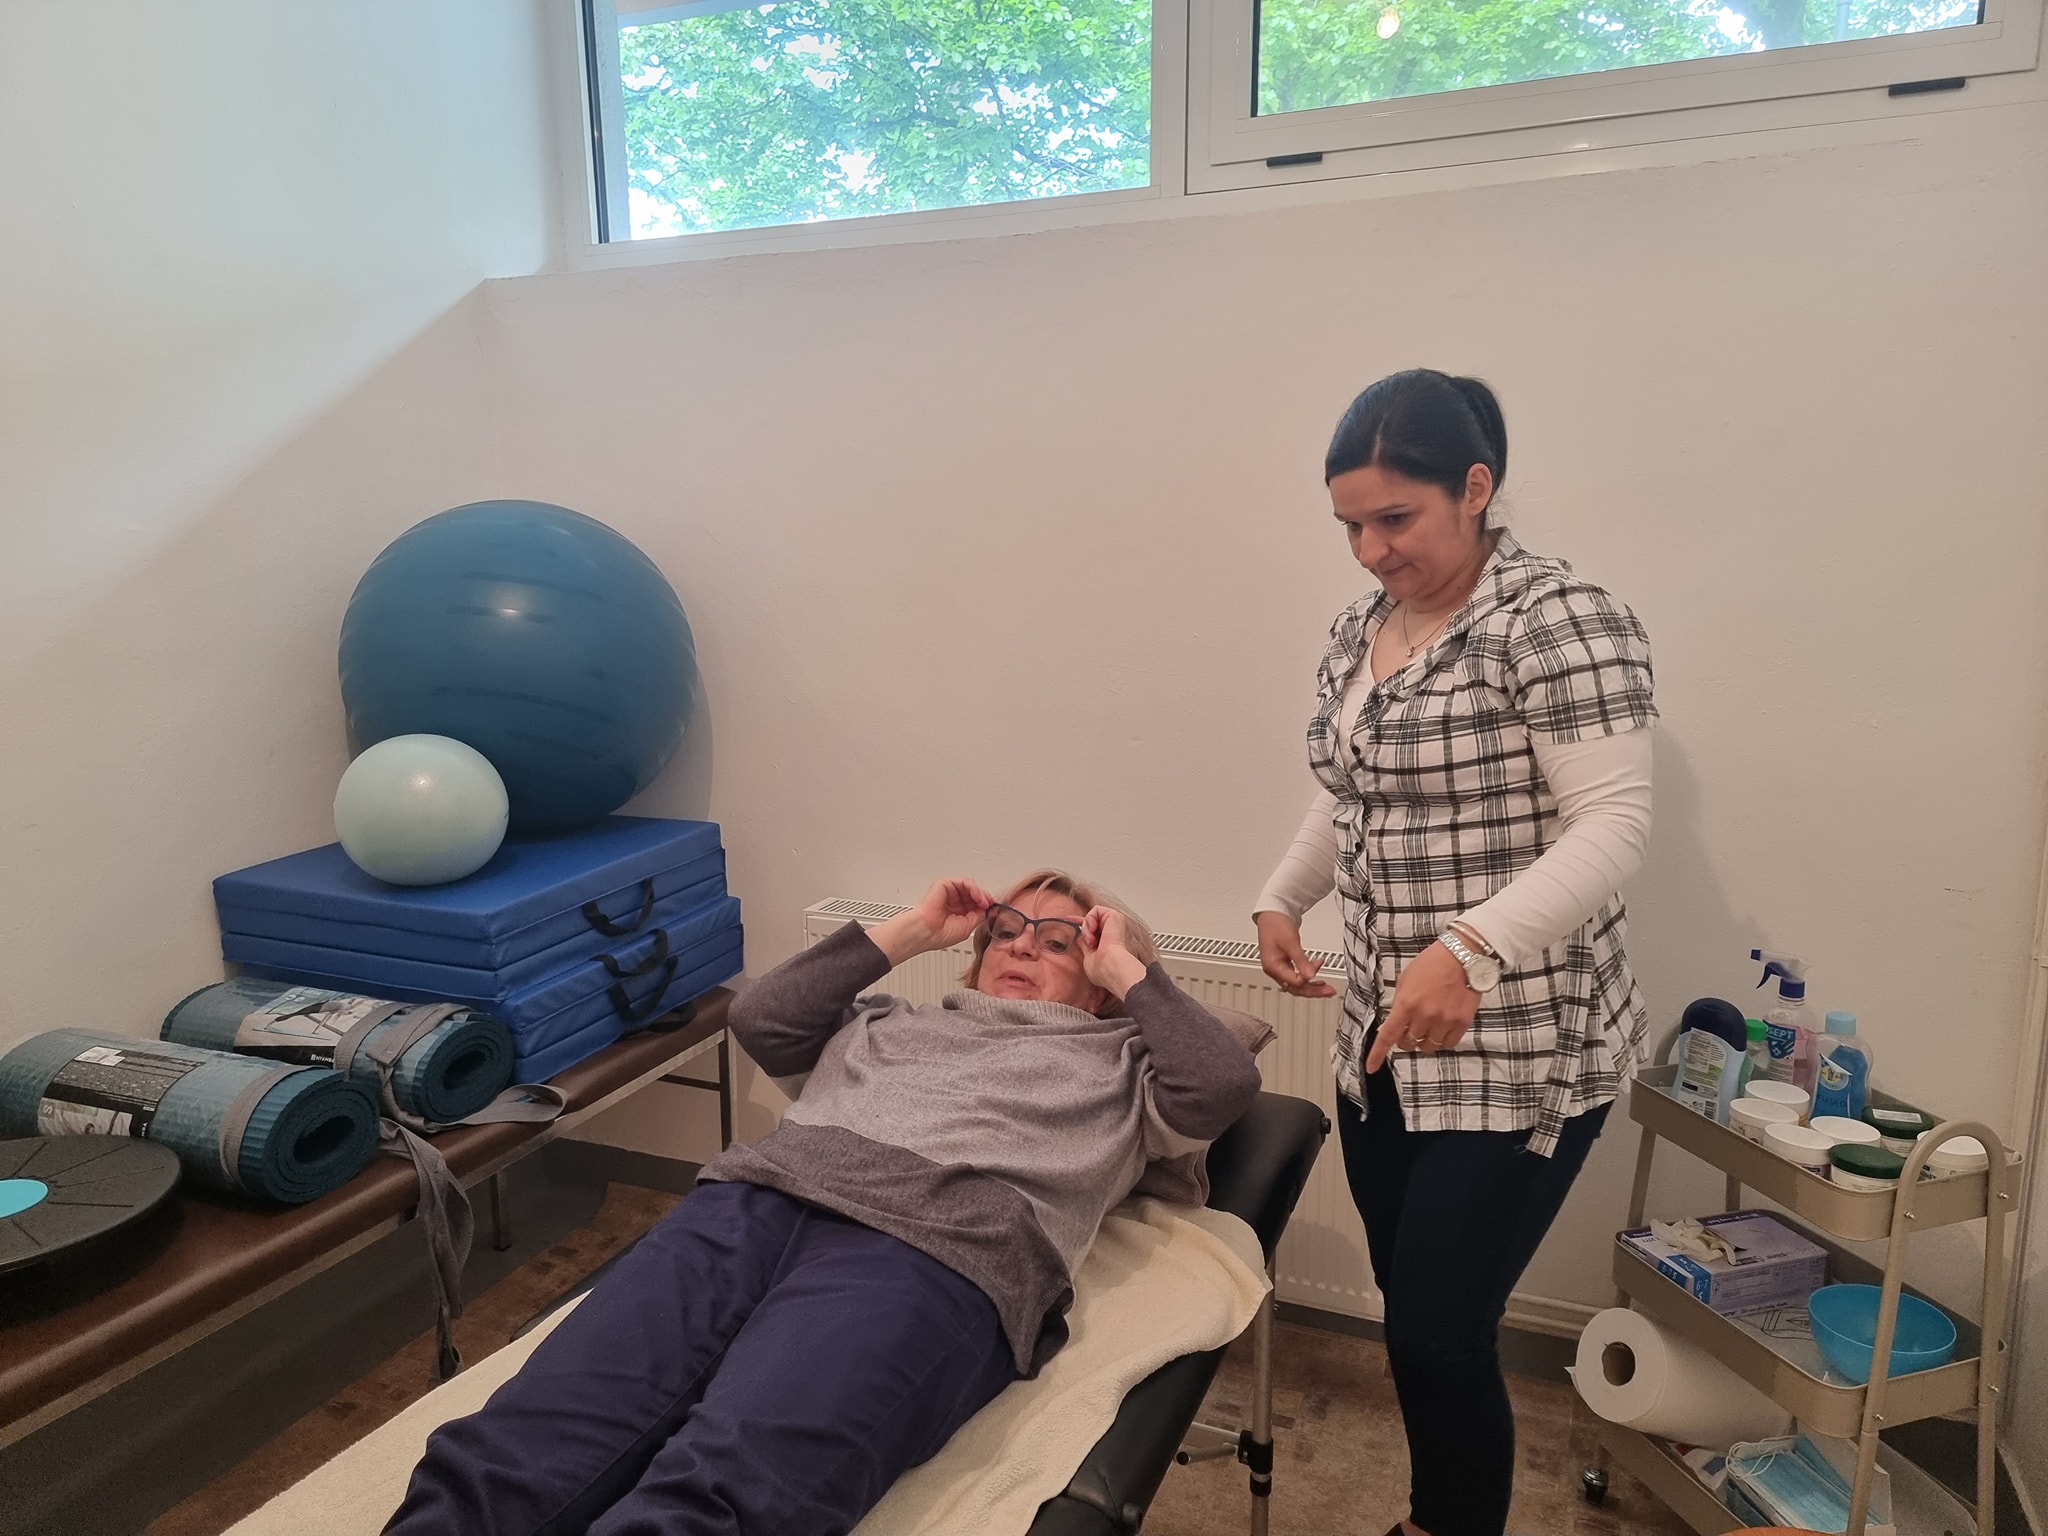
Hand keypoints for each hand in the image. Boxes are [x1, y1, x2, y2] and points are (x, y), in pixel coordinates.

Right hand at [871, 878, 993, 965]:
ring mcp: (949, 892)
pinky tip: (978, 897)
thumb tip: (989, 909)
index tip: (994, 909)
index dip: (986, 905)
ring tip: (985, 902)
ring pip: (970, 886)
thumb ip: (979, 915)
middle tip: (991, 904)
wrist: (927, 932)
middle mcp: (954, 901)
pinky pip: (963, 882)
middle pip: (974, 893)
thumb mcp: (968, 926)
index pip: (976, 903)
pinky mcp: (944, 885)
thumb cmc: (940, 934)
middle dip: (985, 898)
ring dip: (981, 893)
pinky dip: (974, 888)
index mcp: (958, 911)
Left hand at [1080, 906, 1147, 999]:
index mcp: (1109, 942)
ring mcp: (1115, 923)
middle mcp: (1113, 931)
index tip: (1068, 919)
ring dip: (1086, 928)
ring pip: (1092, 916)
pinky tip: (1093, 931)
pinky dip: (1090, 919)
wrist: (1111, 966)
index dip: (1081, 923)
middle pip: (1093, 920)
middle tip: (1077, 930)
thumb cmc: (1102, 969)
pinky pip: (1096, 910)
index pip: (1094, 928)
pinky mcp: (1115, 916)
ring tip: (1091, 941)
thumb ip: (1085, 945)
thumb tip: (1080, 937)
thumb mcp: (1089, 956)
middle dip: (1083, 925)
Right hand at [1255, 911, 1335, 998]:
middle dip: (1314, 991)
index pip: (1294, 982)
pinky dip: (1307, 977)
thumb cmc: (1276, 924)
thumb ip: (1301, 961)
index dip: (1308, 977)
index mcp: (1273, 967)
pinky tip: (1316, 975)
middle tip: (1330, 991)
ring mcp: (1279, 967)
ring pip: (1297, 984)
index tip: (1318, 966)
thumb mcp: (1290, 942)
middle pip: (1296, 988)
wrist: (1271, 912)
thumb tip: (1311, 976)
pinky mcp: (1284, 963)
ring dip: (1312, 986)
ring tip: (1326, 988)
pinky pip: (1296, 976)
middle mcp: (1274, 970)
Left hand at [1365, 941, 1481, 1073]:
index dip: (1377, 1054)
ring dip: (1424, 1040)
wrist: (1463, 956)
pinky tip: (1442, 1027)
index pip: (1387, 1035)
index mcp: (1406, 1003)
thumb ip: (1398, 1004)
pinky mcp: (1461, 1023)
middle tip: (1410, 1028)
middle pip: (1408, 1043)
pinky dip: (1442, 1040)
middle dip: (1405, 1039)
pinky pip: (1448, 1044)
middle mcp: (1424, 1015)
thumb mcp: (1405, 980)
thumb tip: (1390, 1025)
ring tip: (1429, 1024)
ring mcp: (1444, 1021)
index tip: (1371, 1067)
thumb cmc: (1433, 963)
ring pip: (1428, 1047)